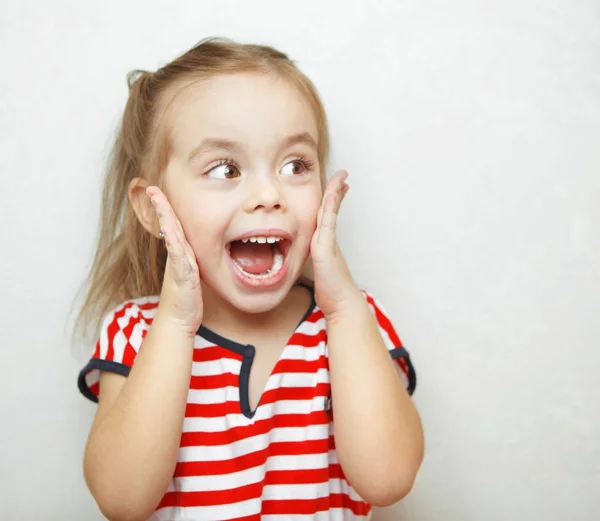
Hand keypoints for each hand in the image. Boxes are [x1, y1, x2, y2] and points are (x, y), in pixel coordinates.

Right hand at [146, 186, 202, 336]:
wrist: (178, 322)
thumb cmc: (185, 301)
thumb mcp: (189, 277)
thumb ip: (188, 263)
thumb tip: (189, 254)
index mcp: (180, 254)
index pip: (173, 226)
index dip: (167, 209)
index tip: (158, 192)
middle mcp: (177, 256)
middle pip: (169, 225)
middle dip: (160, 205)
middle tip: (151, 188)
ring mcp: (178, 265)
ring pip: (172, 235)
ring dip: (165, 216)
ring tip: (156, 198)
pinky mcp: (182, 275)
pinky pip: (177, 255)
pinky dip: (173, 241)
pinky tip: (168, 228)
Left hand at [310, 170, 361, 320]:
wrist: (342, 304)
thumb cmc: (331, 291)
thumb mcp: (320, 271)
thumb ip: (317, 261)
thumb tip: (316, 257)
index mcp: (325, 242)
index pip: (327, 215)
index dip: (333, 199)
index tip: (340, 187)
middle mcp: (328, 239)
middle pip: (331, 208)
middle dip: (337, 190)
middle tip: (344, 175)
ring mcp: (328, 242)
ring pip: (330, 211)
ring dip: (334, 193)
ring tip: (341, 178)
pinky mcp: (325, 248)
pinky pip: (327, 222)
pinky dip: (330, 207)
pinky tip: (332, 196)